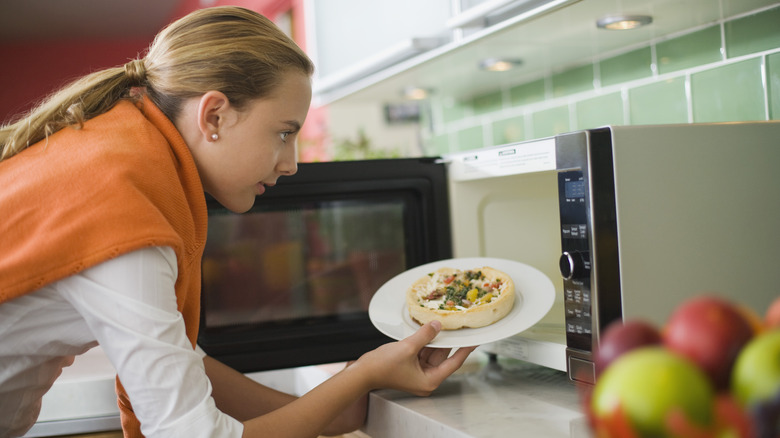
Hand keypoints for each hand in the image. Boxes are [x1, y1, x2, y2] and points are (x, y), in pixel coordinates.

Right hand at [356, 321, 476, 395]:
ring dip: (435, 339)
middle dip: (447, 340)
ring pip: (432, 352)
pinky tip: (428, 328)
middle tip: (458, 325)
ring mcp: (418, 372)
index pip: (454, 362)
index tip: (475, 340)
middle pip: (443, 356)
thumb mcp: (408, 348)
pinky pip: (422, 351)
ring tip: (443, 323)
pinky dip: (424, 341)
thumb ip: (425, 335)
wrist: (363, 372)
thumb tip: (437, 325)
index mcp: (430, 380)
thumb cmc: (383, 367)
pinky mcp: (410, 365)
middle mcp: (426, 378)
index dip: (465, 349)